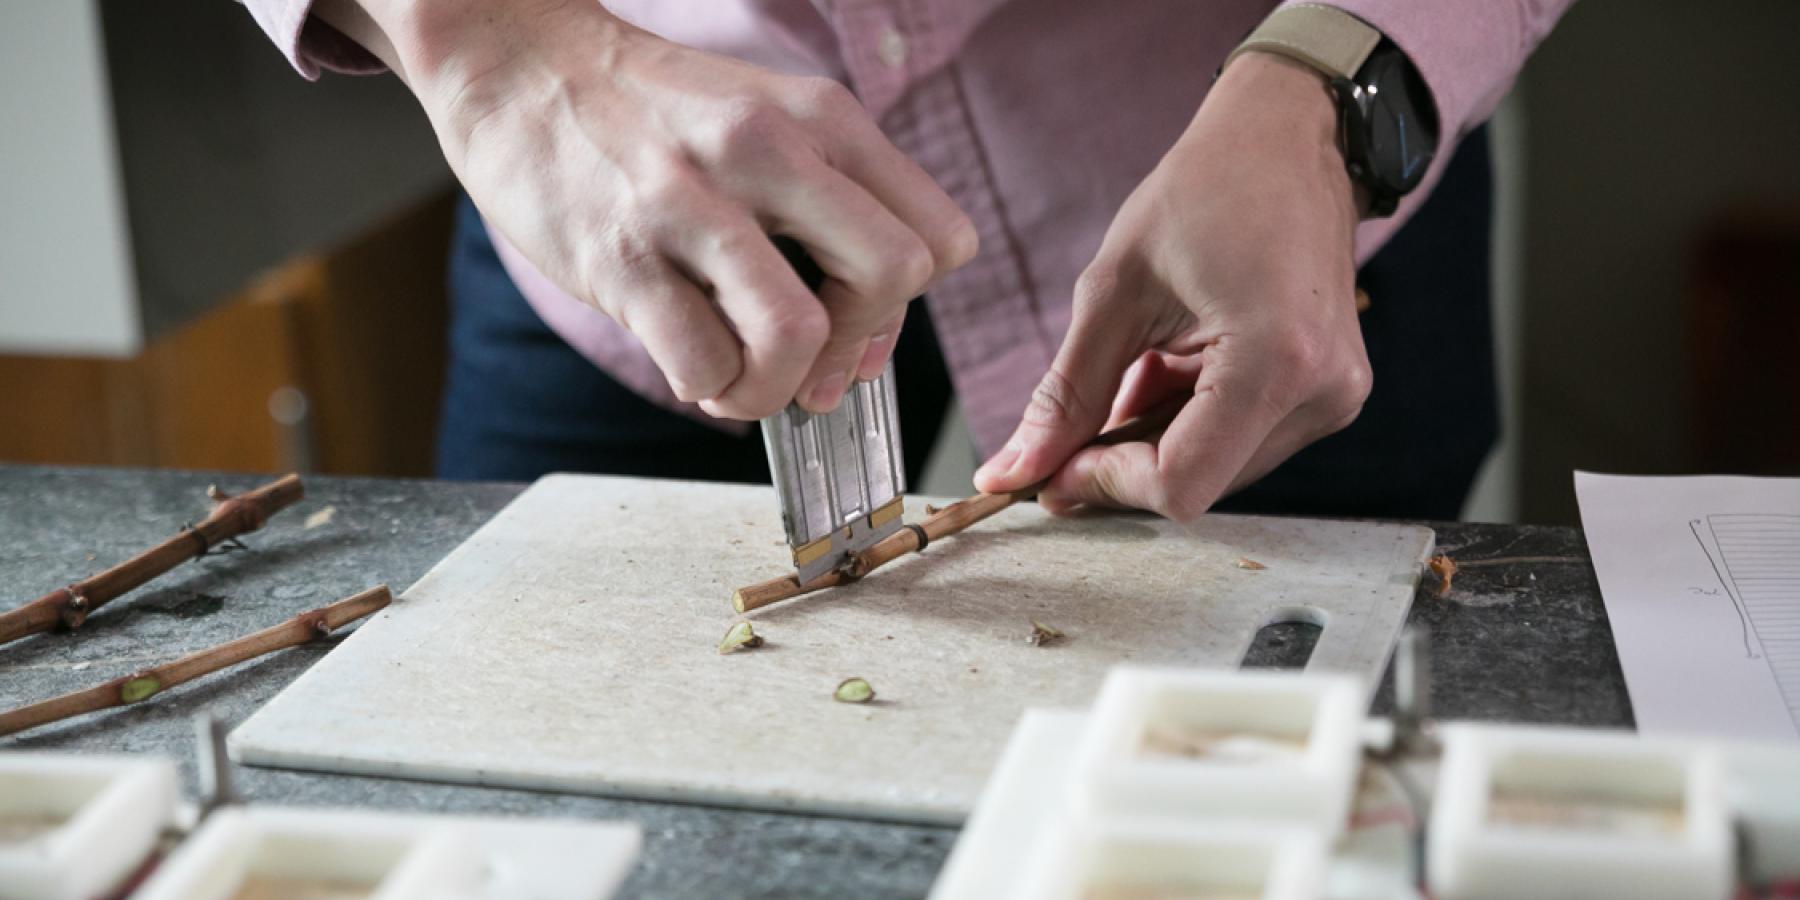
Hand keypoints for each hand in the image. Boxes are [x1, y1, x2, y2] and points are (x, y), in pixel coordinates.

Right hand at [316, 0, 975, 417]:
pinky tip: (688, 363)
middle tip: (808, 362)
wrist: (517, 63)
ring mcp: (692, 203)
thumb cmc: (651, 115)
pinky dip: (707, 387)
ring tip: (739, 378)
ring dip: (776, 388)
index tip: (852, 320)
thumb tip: (868, 346)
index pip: (940, 239)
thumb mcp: (765, 124)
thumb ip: (829, 212)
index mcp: (822, 119)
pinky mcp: (622, 256)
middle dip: (858, 347)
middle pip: (893, 276)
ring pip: (798, 335)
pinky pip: (702, 362)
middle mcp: (768, 150)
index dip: (907, 305)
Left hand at [972, 53, 1370, 519]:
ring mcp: (1334, 397)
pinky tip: (1166, 368)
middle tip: (1066, 429)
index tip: (1049, 471)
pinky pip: (1240, 441)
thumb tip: (1012, 474)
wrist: (1290, 139)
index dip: (1104, 486)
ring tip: (1132, 368)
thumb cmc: (1206, 190)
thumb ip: (1065, 395)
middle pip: (1198, 484)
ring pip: (1216, 470)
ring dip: (1154, 442)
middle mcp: (1322, 392)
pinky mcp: (1330, 393)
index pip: (1180, 483)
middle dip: (1121, 465)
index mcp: (1276, 361)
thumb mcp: (1114, 290)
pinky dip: (1187, 423)